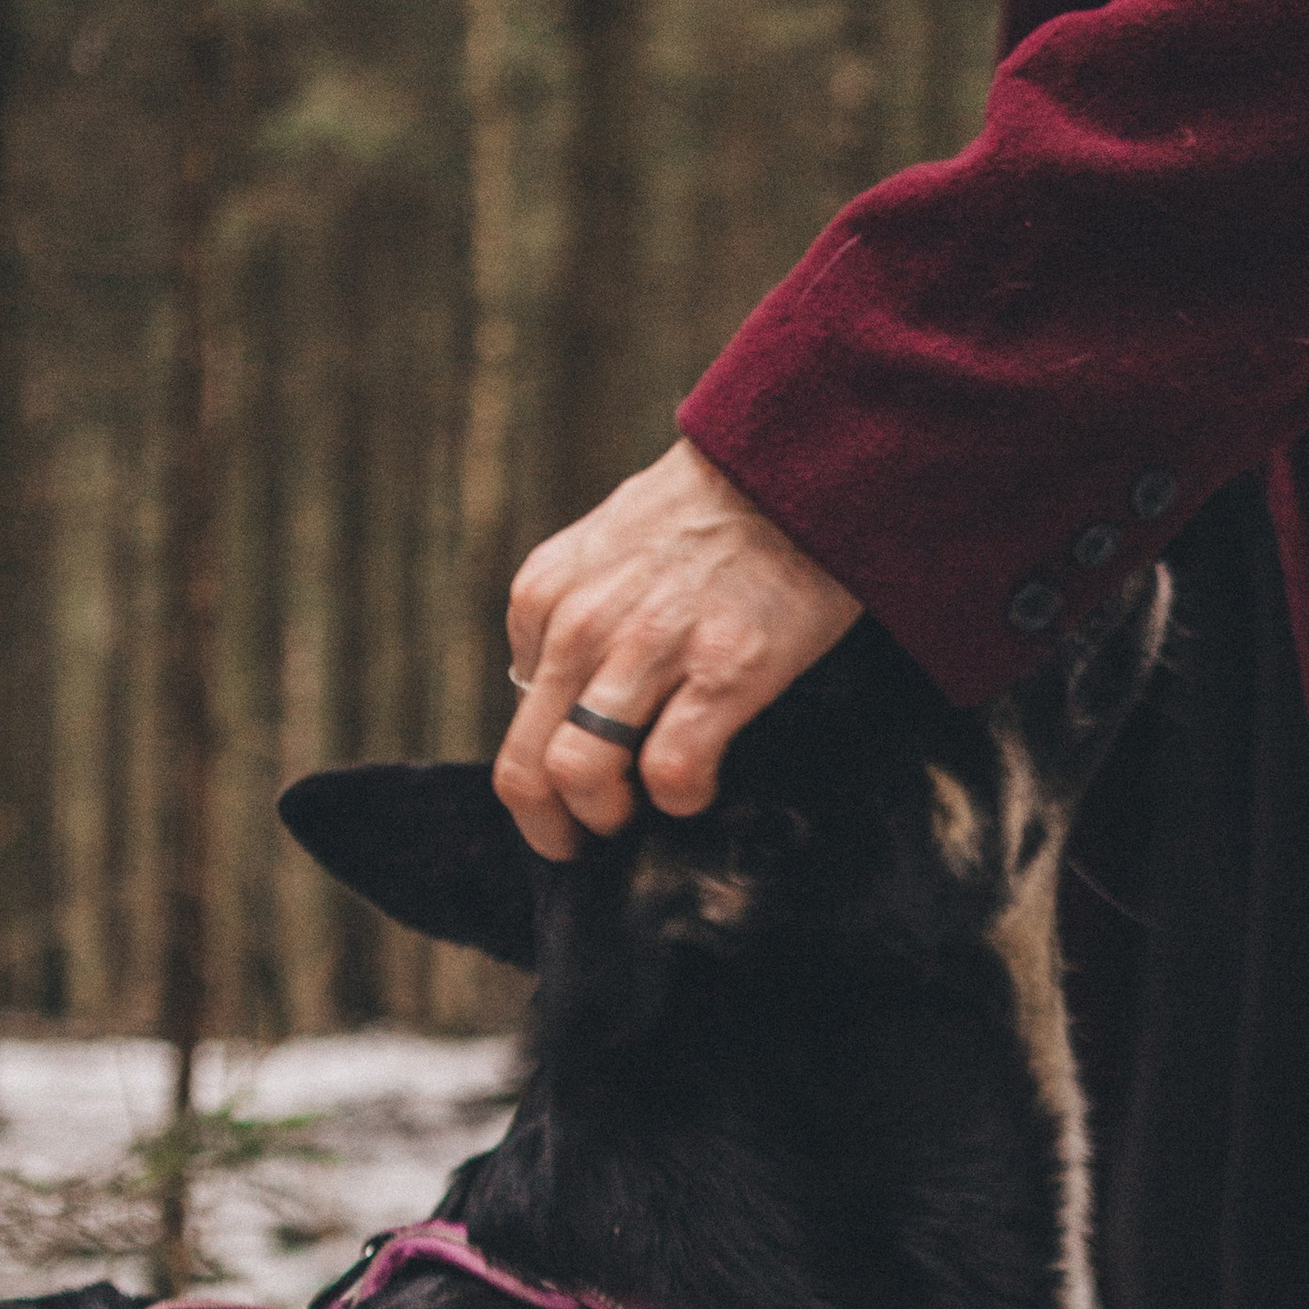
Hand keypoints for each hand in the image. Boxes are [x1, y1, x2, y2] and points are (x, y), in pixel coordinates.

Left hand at [493, 439, 862, 858]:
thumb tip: (561, 695)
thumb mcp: (606, 549)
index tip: (577, 790)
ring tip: (641, 815)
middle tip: (585, 844)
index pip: (516, 719)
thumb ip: (573, 614)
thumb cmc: (709, 516)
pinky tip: (704, 784)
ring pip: (580, 776)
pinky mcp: (721, 671)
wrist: (793, 465)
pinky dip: (681, 799)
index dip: (543, 771)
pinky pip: (673, 773)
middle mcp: (581, 623)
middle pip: (528, 767)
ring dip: (607, 818)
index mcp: (545, 596)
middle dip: (552, 825)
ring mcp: (648, 649)